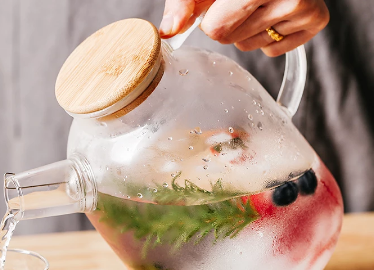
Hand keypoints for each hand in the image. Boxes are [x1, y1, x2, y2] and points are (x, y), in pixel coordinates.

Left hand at [159, 0, 328, 56]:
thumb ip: (184, 2)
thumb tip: (168, 32)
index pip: (217, 29)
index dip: (210, 18)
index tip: (218, 4)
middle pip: (231, 40)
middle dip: (227, 24)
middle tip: (238, 1)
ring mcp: (305, 7)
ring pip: (251, 46)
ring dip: (246, 30)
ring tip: (256, 3)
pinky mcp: (315, 20)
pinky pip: (274, 50)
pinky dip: (267, 38)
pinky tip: (272, 13)